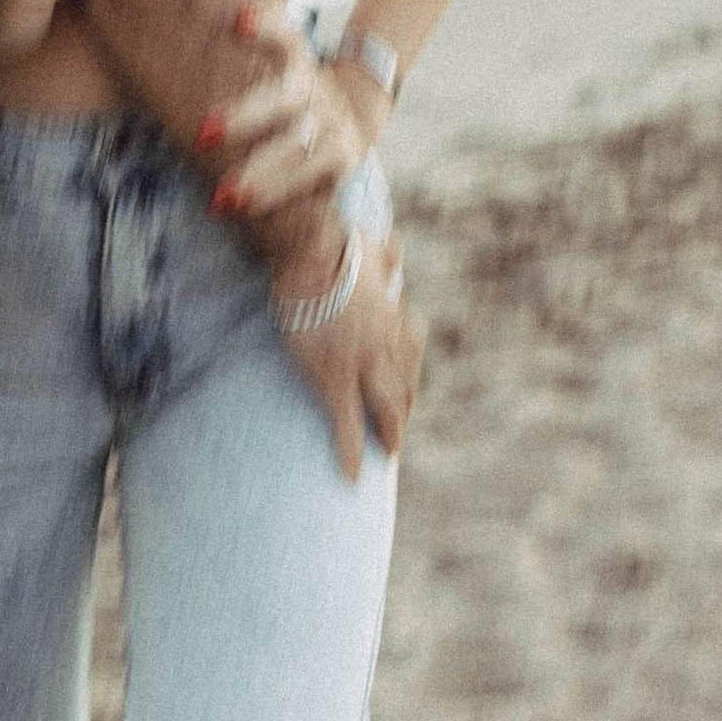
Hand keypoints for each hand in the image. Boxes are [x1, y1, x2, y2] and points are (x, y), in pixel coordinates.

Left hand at [195, 12, 373, 221]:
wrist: (356, 112)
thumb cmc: (292, 91)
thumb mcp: (277, 62)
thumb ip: (246, 48)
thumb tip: (200, 13)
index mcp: (298, 58)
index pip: (285, 33)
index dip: (266, 23)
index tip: (239, 21)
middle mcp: (317, 87)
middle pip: (283, 96)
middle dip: (243, 116)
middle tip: (202, 135)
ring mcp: (334, 122)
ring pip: (297, 147)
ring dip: (260, 173)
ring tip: (224, 196)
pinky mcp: (344, 157)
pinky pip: (309, 176)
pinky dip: (278, 191)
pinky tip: (246, 207)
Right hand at [282, 238, 423, 480]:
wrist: (310, 254)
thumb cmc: (336, 246)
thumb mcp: (371, 248)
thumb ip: (386, 256)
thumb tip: (396, 249)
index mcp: (394, 316)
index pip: (411, 353)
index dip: (410, 374)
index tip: (406, 387)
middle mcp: (387, 344)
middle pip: (404, 386)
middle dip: (404, 409)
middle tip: (398, 429)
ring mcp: (362, 364)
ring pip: (385, 407)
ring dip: (390, 432)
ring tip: (388, 451)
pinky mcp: (334, 378)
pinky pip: (347, 421)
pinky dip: (350, 450)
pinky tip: (351, 474)